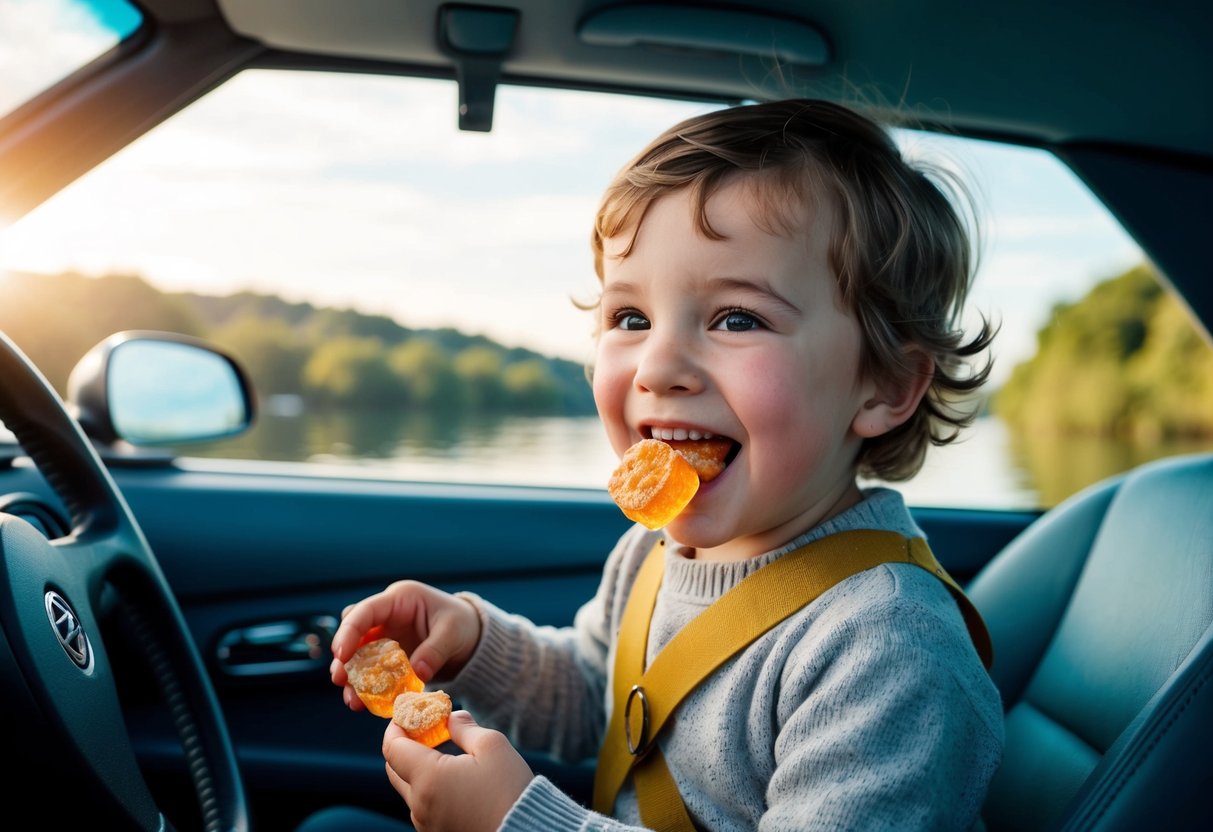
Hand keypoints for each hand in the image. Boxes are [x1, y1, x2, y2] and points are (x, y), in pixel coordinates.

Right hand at [329, 581, 481, 710]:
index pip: (366, 610)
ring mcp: (385, 635)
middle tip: (340, 680)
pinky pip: (371, 670)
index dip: (349, 631)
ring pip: (358, 654)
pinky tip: (365, 704)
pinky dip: (366, 686)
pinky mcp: (388, 655)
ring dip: (352, 677)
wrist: (470, 635)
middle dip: (344, 657)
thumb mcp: (453, 633)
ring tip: (353, 701)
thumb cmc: (462, 624)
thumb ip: (434, 651)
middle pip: (354, 632)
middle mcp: (387, 615)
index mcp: (401, 598)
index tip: (341, 655)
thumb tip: (417, 674)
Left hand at [383, 711, 532, 831]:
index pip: (392, 747)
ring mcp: (426, 824)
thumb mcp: (492, 746)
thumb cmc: (509, 791)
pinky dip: (429, 788)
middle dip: (403, 746)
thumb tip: (451, 717)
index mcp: (428, 778)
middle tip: (424, 730)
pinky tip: (453, 779)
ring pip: (410, 790)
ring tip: (444, 753)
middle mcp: (420, 805)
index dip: (395, 726)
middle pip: (395, 769)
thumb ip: (465, 728)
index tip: (407, 713)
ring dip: (418, 768)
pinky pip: (424, 807)